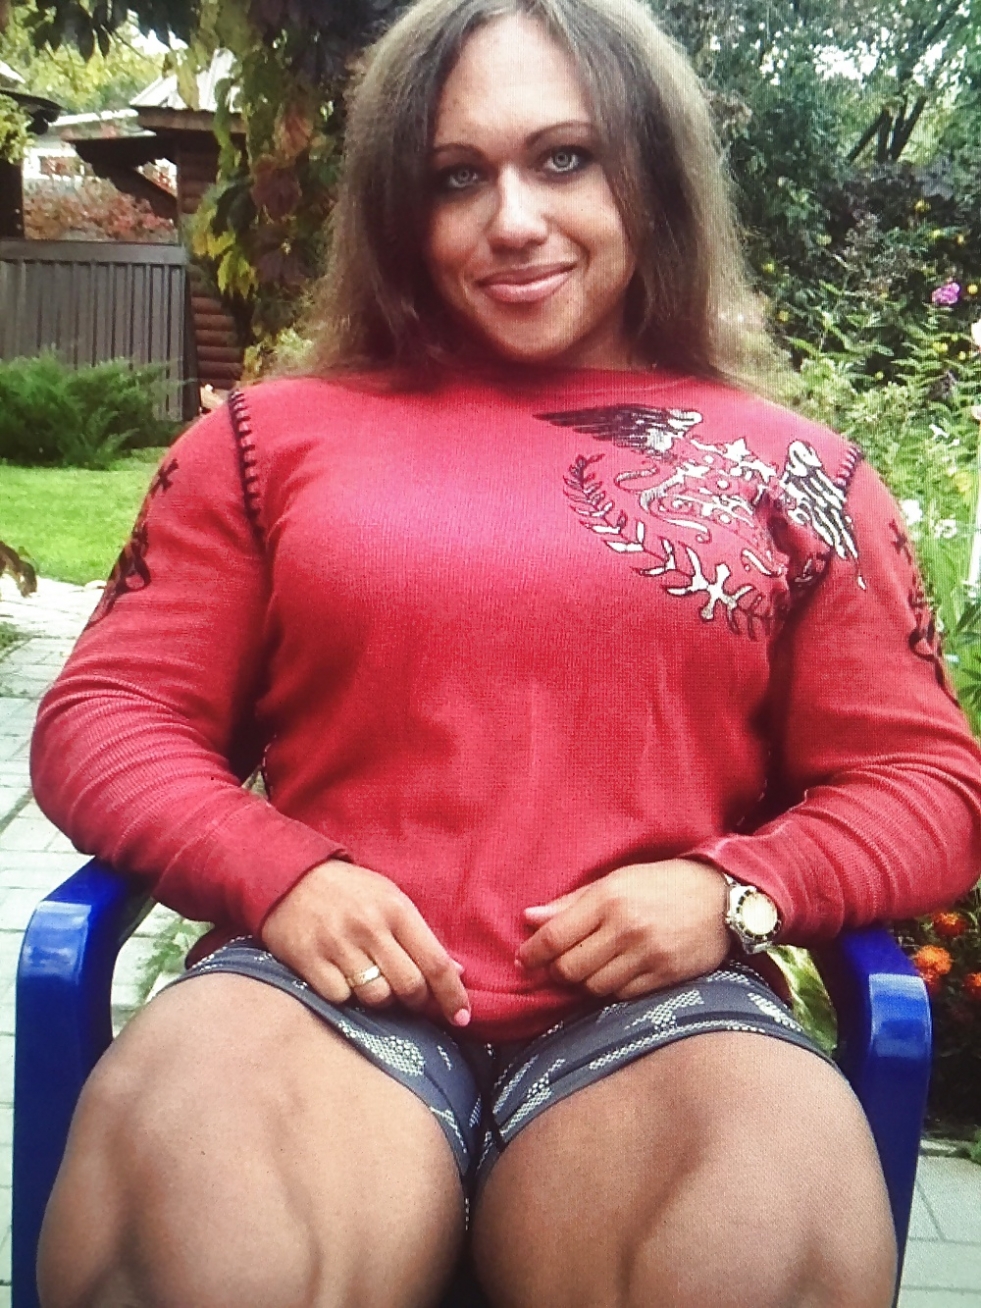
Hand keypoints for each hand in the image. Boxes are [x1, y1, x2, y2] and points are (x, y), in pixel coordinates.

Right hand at [260, 859, 470, 1026]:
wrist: (288, 875)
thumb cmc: (347, 891)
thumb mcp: (389, 898)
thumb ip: (420, 935)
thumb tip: (457, 972)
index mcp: (396, 908)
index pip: (436, 961)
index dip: (453, 995)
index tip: (462, 1017)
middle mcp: (369, 927)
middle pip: (410, 986)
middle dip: (418, 1002)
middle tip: (412, 999)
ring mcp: (338, 944)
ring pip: (377, 998)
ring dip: (381, 1000)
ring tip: (373, 982)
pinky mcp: (309, 960)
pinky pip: (341, 998)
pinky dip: (347, 997)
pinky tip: (343, 978)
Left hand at [516, 858, 730, 999]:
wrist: (722, 897)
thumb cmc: (663, 884)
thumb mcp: (616, 880)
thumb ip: (572, 902)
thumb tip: (530, 918)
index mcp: (608, 899)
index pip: (555, 936)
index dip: (533, 953)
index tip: (523, 960)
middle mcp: (625, 928)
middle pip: (570, 968)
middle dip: (556, 972)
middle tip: (556, 967)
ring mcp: (647, 955)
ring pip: (594, 986)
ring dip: (583, 982)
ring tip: (588, 968)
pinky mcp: (664, 976)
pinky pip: (622, 995)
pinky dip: (611, 990)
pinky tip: (614, 975)